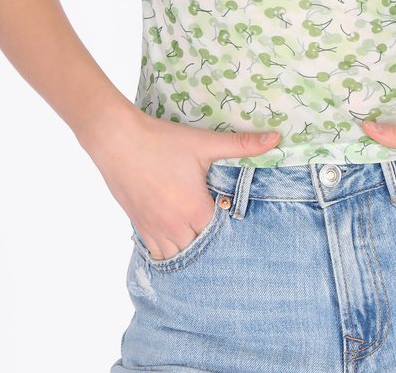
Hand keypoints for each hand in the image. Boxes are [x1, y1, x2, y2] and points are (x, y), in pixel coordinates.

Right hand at [87, 109, 279, 259]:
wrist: (118, 140)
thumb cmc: (162, 141)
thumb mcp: (204, 143)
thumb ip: (242, 144)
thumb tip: (276, 139)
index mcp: (195, 210)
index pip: (222, 235)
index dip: (232, 229)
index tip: (237, 220)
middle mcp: (175, 227)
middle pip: (202, 250)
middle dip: (213, 243)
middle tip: (224, 233)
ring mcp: (155, 230)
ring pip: (179, 256)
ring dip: (191, 249)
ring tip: (201, 236)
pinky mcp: (140, 226)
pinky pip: (157, 253)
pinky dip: (169, 250)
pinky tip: (177, 238)